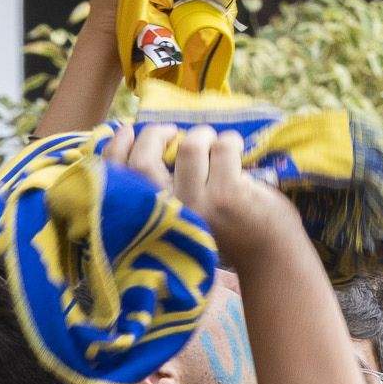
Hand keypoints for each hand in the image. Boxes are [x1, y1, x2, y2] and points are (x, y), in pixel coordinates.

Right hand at [104, 124, 293, 258]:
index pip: (117, 180)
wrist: (266, 252)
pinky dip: (231, 141)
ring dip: (204, 135)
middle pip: (143, 161)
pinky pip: (222, 147)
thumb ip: (161, 188)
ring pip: (189, 146)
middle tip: (173, 131)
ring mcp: (197, 204)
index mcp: (151, 220)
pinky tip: (237, 150)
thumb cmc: (222, 228)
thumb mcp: (181, 214)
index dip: (116, 149)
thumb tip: (144, 139)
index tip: (128, 130)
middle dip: (156, 135)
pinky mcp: (226, 195)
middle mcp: (167, 215)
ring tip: (215, 144)